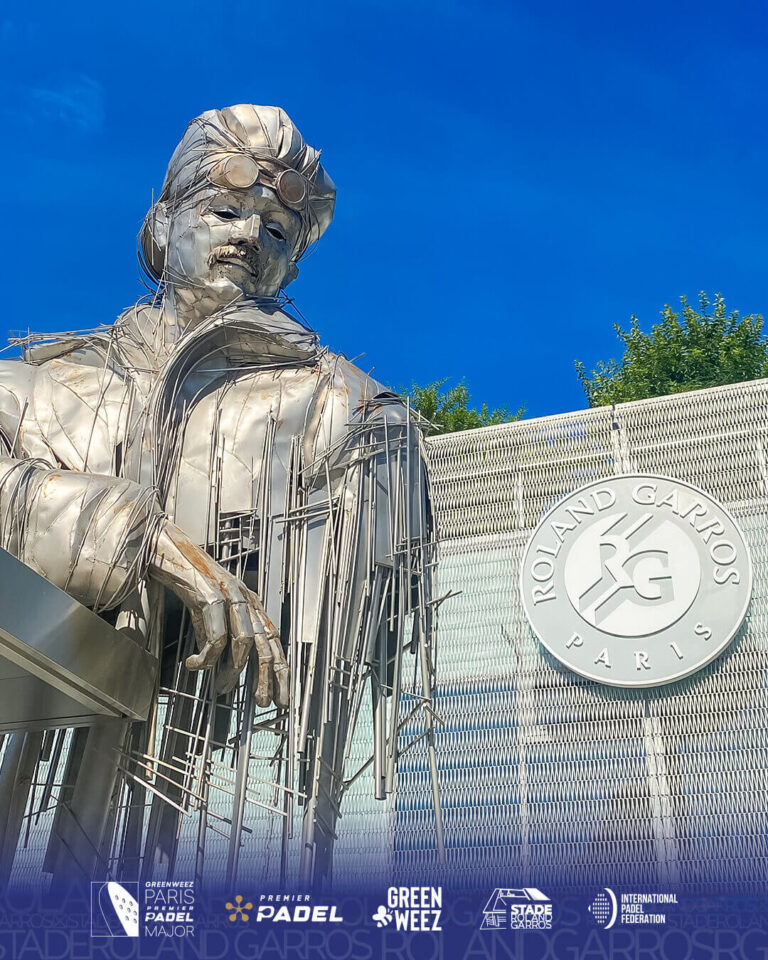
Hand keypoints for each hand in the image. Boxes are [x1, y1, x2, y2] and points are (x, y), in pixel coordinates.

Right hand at [149, 523, 288, 705]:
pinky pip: (215, 636)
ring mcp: (229, 595)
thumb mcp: (208, 613)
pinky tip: (194, 666)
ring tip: (223, 689)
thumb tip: (222, 669)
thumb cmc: (186, 582)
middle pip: (266, 642)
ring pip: (244, 642)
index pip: (272, 639)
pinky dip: (207, 658)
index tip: (281, 696)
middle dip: (268, 676)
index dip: (280, 668)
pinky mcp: (209, 595)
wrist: (165, 549)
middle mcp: (245, 598)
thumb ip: (218, 635)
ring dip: (234, 671)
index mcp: (249, 602)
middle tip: (263, 702)